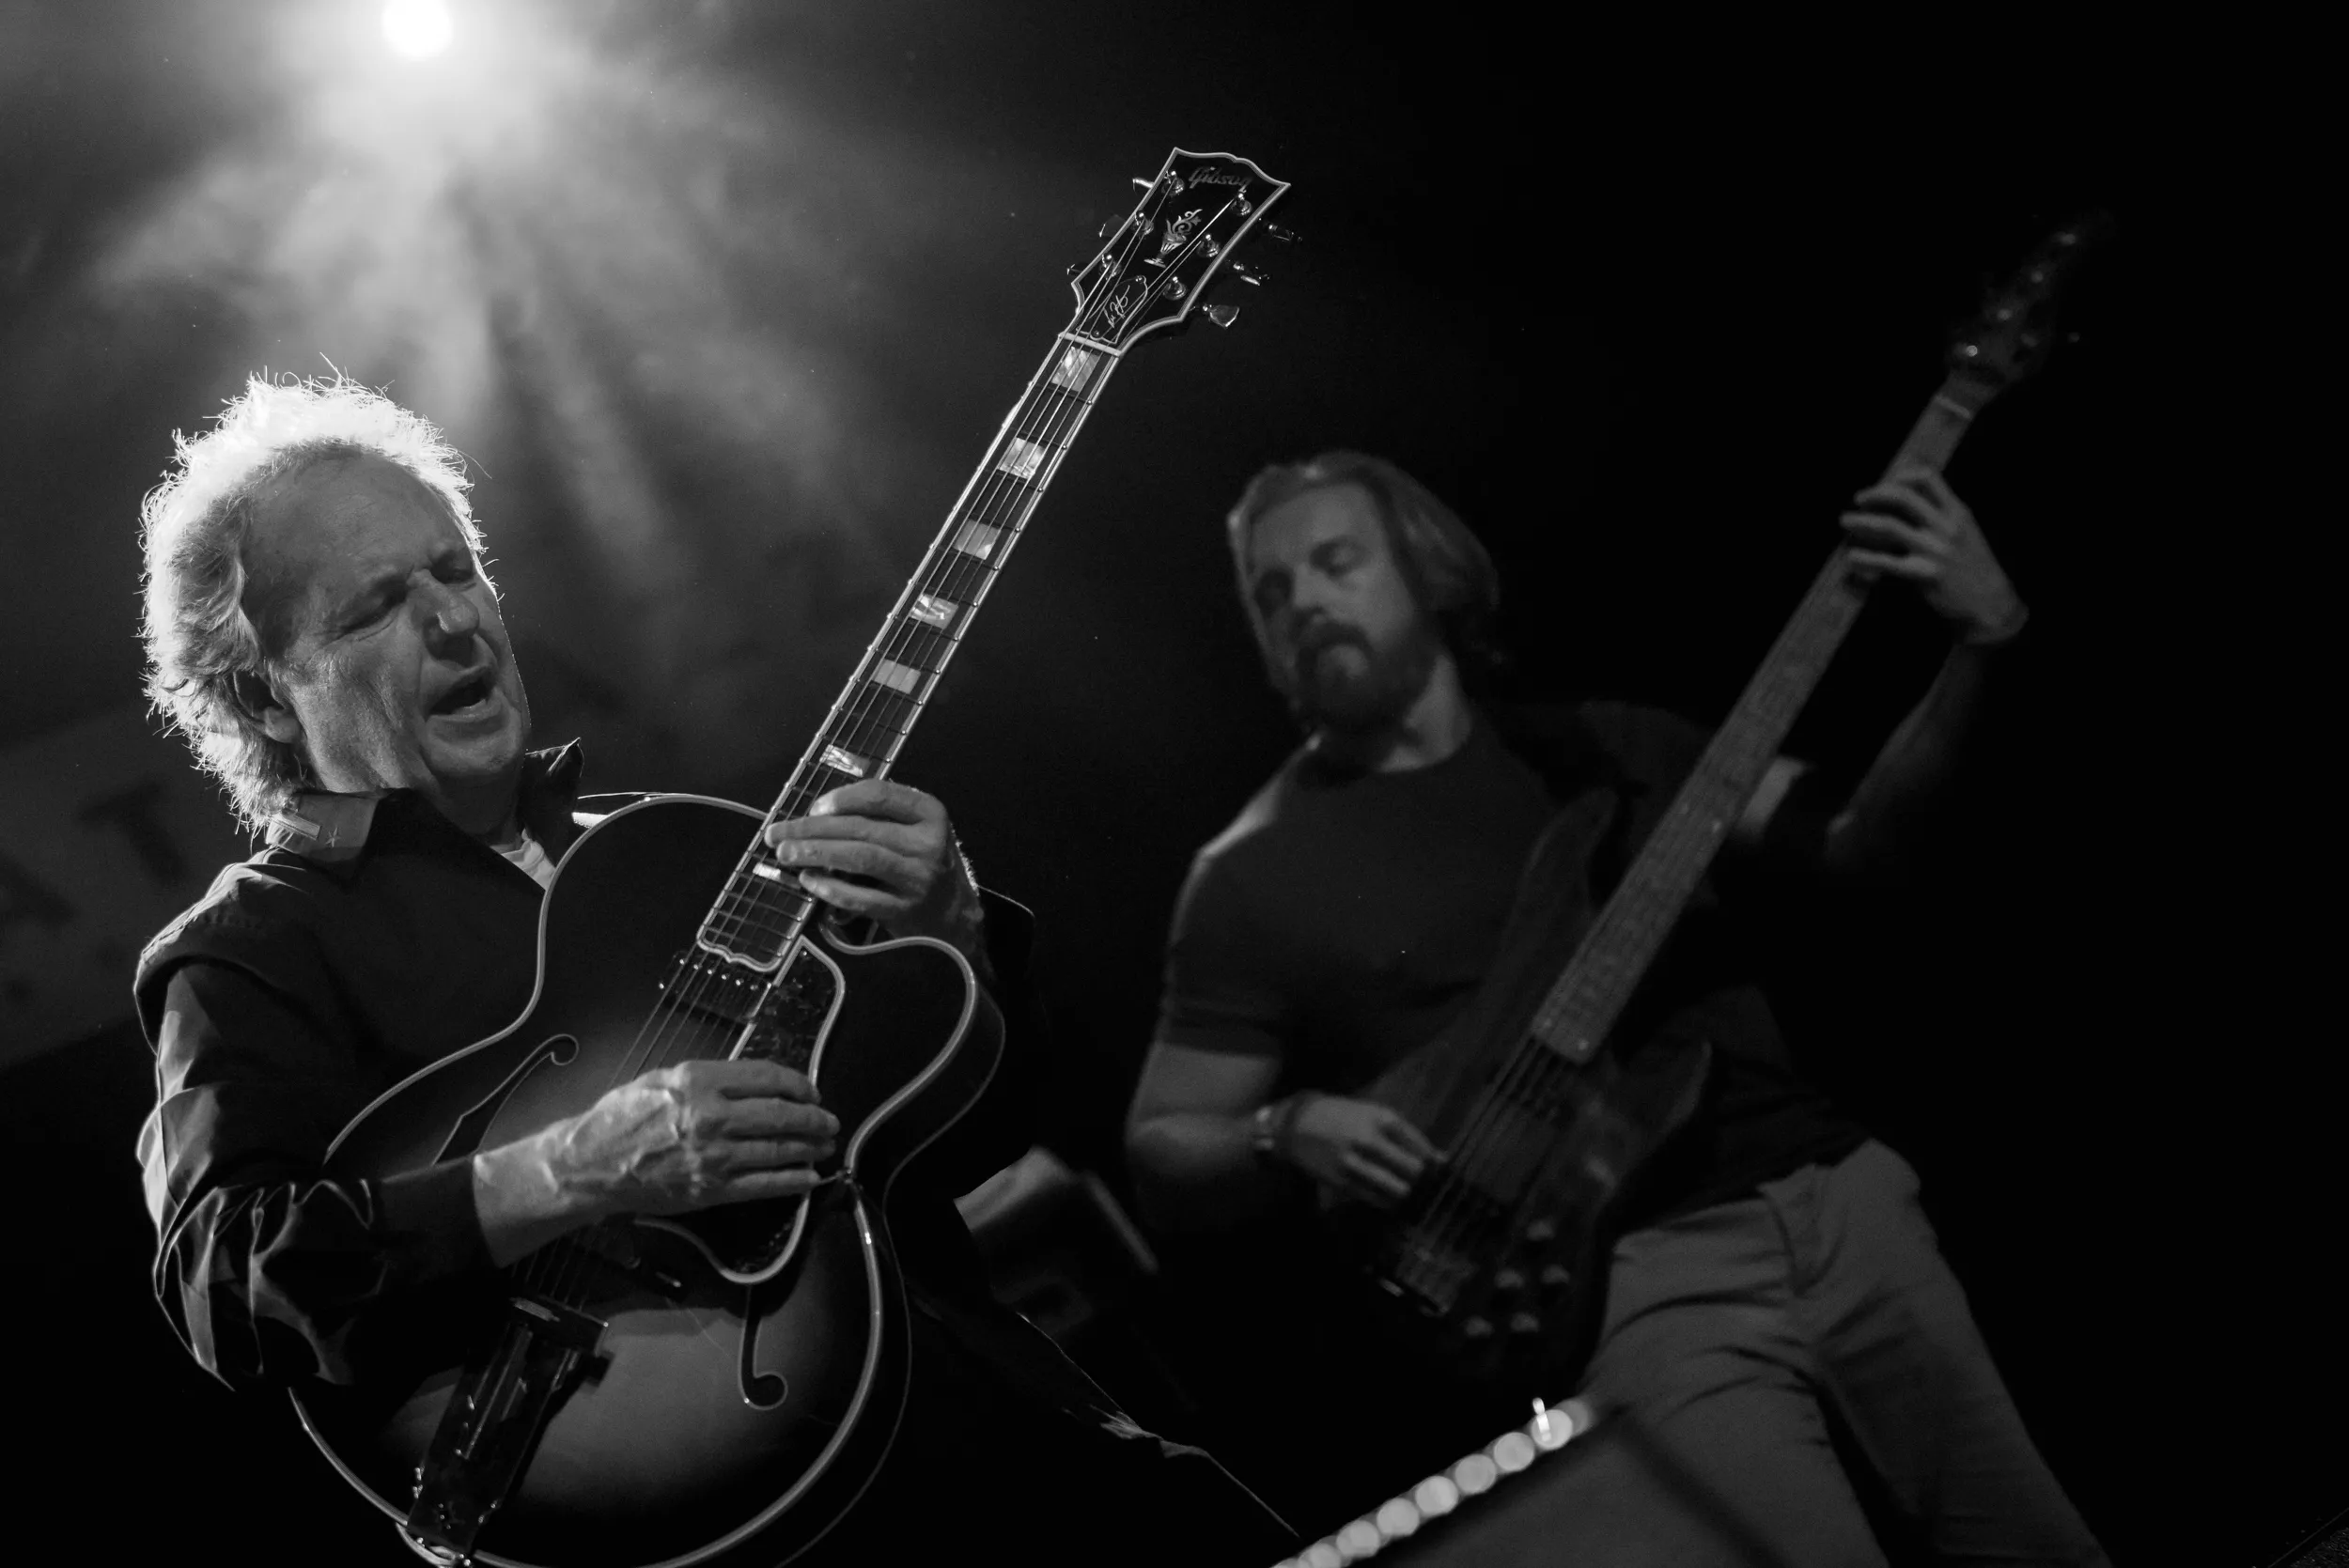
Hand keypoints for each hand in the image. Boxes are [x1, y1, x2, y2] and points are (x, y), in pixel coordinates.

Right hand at [481, 1057, 835, 1242]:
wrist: (591, 1164)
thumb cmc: (623, 1116)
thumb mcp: (664, 1078)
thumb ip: (709, 1077)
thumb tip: (755, 1080)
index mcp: (700, 1080)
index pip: (768, 1076)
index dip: (799, 1084)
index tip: (812, 1091)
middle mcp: (712, 1115)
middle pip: (781, 1114)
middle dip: (814, 1119)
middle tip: (829, 1122)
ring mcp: (714, 1155)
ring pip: (778, 1149)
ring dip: (810, 1148)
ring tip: (825, 1147)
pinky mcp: (711, 1189)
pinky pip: (763, 1186)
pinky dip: (793, 1181)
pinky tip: (810, 1177)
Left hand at [763, 779, 982, 954]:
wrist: (952, 914)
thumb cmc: (922, 863)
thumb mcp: (914, 830)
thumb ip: (878, 816)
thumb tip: (816, 814)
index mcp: (929, 814)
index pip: (880, 795)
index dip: (841, 799)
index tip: (813, 808)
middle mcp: (927, 843)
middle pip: (861, 827)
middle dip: (813, 829)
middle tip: (777, 834)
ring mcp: (918, 878)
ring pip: (859, 858)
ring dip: (816, 853)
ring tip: (786, 854)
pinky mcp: (905, 910)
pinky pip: (861, 897)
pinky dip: (831, 888)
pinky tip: (809, 881)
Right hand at [1279, 1094, 1443, 1209]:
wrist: (1298, 1125)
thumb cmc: (1343, 1116)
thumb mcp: (1375, 1115)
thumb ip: (1407, 1135)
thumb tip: (1441, 1160)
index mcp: (1382, 1119)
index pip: (1422, 1148)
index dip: (1435, 1164)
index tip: (1441, 1171)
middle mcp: (1370, 1141)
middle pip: (1413, 1171)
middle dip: (1425, 1182)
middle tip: (1430, 1187)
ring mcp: (1356, 1163)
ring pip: (1397, 1190)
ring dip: (1409, 1195)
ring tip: (1413, 1195)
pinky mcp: (1343, 1182)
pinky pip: (1376, 1199)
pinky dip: (1390, 1202)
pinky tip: (1394, 1200)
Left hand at [1842, 465, 2027, 644]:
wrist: (1992, 604)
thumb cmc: (1975, 568)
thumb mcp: (1967, 532)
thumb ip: (1942, 515)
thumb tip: (1909, 501)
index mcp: (1957, 513)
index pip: (1928, 478)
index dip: (1902, 475)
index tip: (1886, 482)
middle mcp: (1946, 527)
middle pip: (1904, 497)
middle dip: (1876, 494)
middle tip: (1859, 499)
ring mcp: (1936, 551)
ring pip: (1891, 526)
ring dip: (1862, 521)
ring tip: (1846, 522)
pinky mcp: (1925, 575)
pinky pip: (1888, 563)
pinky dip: (1866, 558)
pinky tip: (1852, 557)